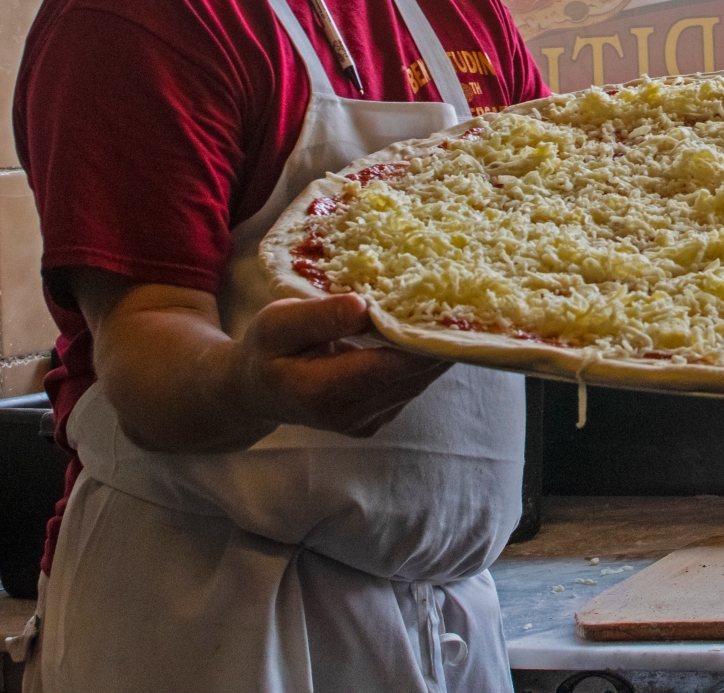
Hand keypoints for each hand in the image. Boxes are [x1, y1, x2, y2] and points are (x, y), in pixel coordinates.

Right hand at [232, 293, 448, 437]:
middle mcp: (350, 415)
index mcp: (322, 393)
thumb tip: (364, 307)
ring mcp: (367, 422)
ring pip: (416, 382)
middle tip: (466, 302)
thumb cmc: (266, 349)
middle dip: (437, 341)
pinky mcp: (377, 419)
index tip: (451, 310)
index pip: (387, 367)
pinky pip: (409, 386)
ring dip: (436, 350)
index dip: (422, 341)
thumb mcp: (277, 323)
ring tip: (457, 311)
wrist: (257, 390)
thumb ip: (319, 317)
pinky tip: (430, 331)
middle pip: (410, 375)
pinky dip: (422, 360)